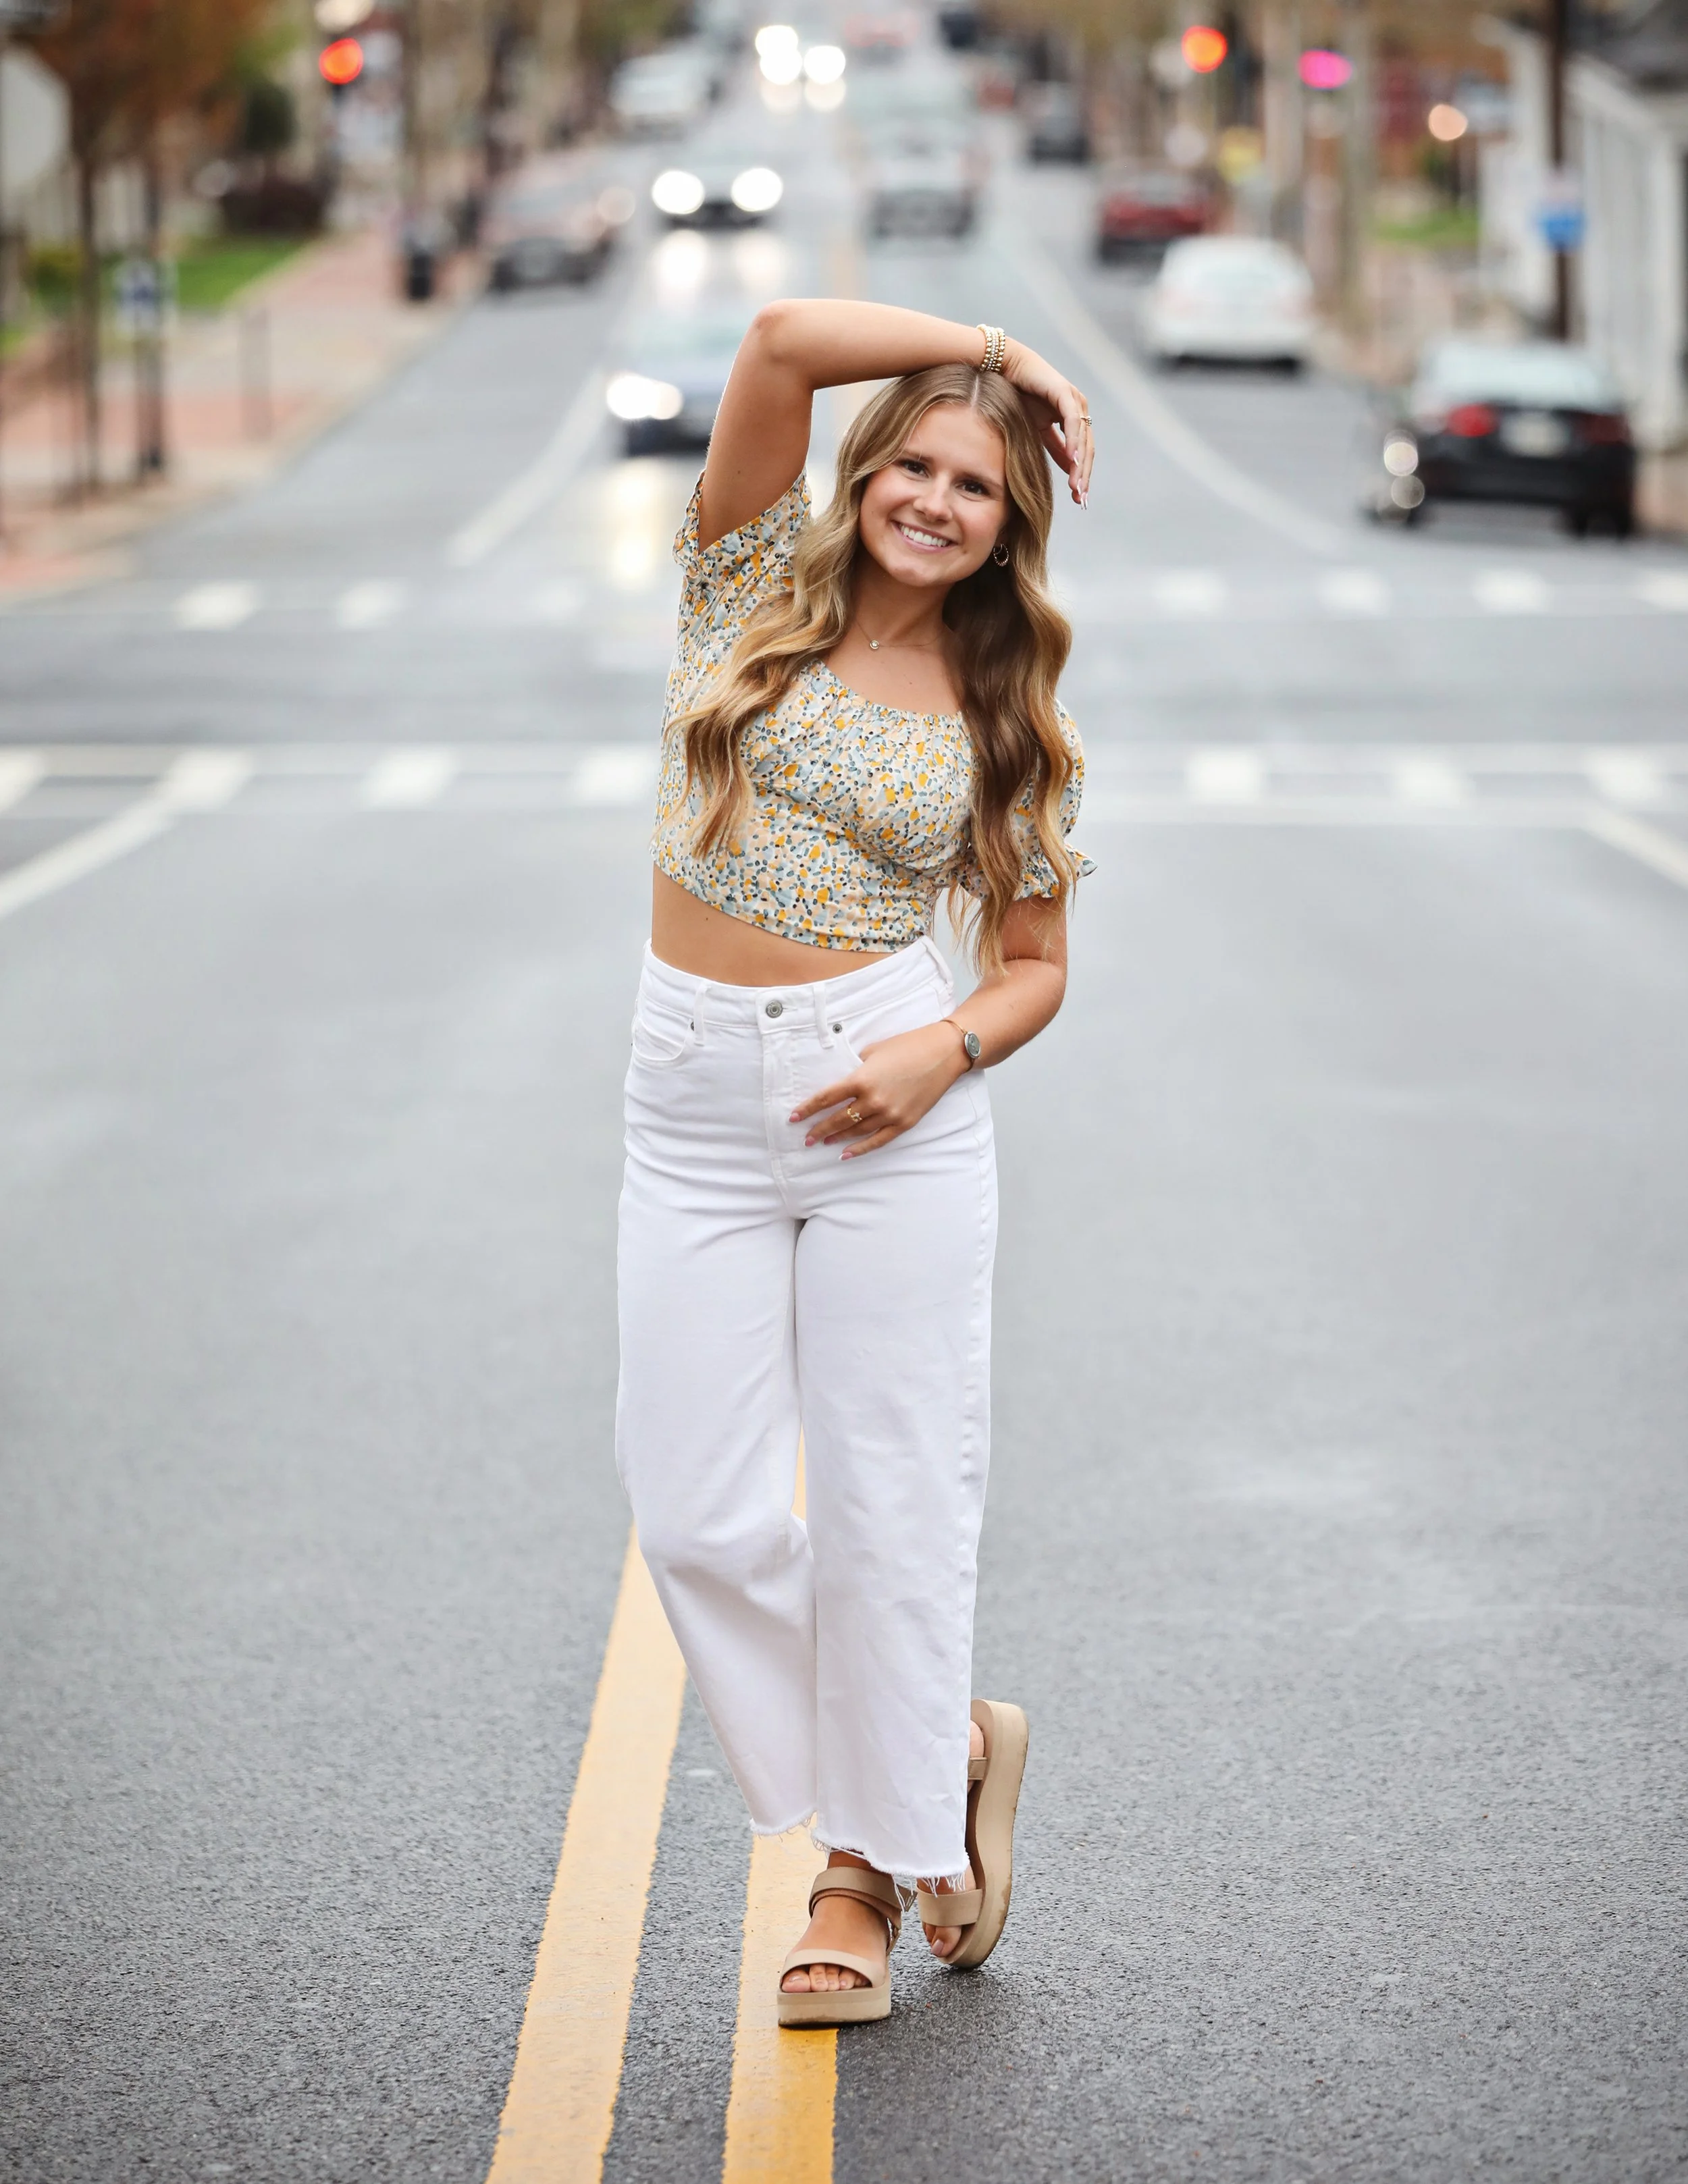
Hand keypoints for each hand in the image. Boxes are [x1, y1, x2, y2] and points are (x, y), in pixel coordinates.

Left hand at [790, 1022, 968, 1158]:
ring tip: (823, 1142)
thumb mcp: (874, 1051)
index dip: (807, 1109)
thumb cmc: (908, 1046)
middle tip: (805, 1137)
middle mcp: (873, 1100)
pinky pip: (877, 1140)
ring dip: (837, 1138)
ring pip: (855, 1131)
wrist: (944, 1054)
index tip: (794, 1118)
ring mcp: (889, 1114)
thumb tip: (845, 1082)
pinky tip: (845, 1154)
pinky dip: (860, 1148)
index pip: (826, 1099)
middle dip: (818, 1128)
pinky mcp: (904, 1123)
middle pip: (837, 1119)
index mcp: (861, 1079)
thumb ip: (856, 1068)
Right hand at [1000, 339, 1091, 506]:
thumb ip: (1054, 447)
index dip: (1080, 476)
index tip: (1078, 499)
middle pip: (1087, 449)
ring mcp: (1074, 401)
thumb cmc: (1018, 396)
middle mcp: (1078, 410)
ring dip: (1080, 464)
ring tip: (1076, 486)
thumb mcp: (1037, 430)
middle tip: (1080, 498)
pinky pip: (1071, 422)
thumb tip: (1068, 466)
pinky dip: (1073, 441)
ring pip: (1083, 439)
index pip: (1082, 453)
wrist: (1004, 369)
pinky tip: (1072, 460)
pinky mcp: (1064, 393)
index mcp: (1073, 419)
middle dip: (1083, 476)